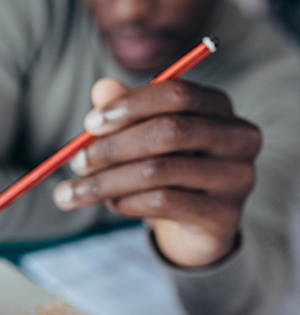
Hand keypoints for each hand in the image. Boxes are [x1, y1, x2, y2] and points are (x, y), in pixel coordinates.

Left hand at [53, 78, 261, 267]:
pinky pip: (164, 203)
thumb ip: (122, 111)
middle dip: (113, 147)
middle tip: (76, 163)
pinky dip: (127, 203)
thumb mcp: (140, 138)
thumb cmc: (164, 168)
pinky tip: (112, 204)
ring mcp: (237, 178)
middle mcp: (238, 138)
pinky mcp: (225, 216)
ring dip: (107, 182)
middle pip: (169, 132)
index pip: (176, 94)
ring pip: (159, 172)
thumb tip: (101, 88)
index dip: (130, 106)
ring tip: (78, 191)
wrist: (193, 226)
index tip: (89, 124)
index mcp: (217, 107)